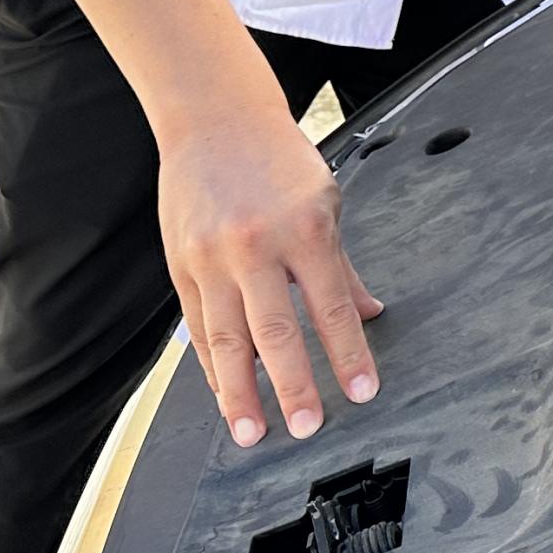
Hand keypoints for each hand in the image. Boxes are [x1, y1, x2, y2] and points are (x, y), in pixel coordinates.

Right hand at [160, 103, 382, 446]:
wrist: (216, 120)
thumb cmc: (280, 161)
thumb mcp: (326, 202)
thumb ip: (343, 267)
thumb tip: (371, 314)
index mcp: (304, 229)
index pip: (331, 306)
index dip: (349, 354)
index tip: (363, 392)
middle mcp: (255, 247)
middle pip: (275, 331)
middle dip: (293, 386)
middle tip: (307, 428)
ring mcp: (211, 259)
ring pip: (227, 339)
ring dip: (240, 393)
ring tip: (252, 433)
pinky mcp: (180, 266)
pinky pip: (198, 327)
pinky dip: (212, 366)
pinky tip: (226, 395)